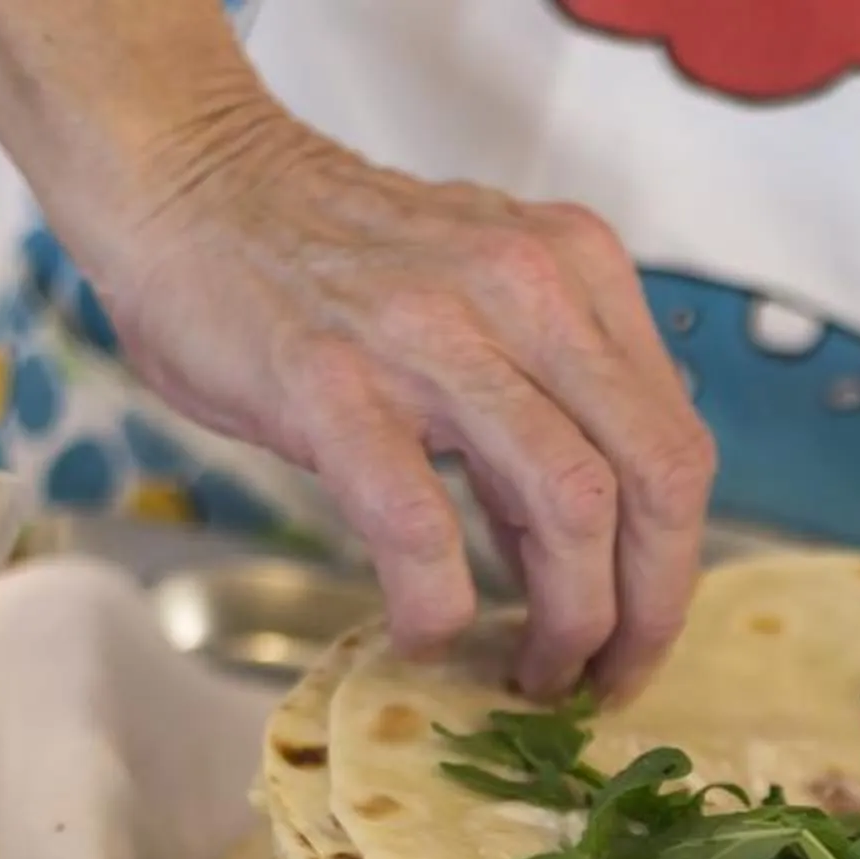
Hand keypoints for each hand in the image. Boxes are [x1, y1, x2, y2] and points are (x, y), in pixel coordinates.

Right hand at [87, 108, 714, 697]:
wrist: (182, 176)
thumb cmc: (327, 257)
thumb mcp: (481, 299)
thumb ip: (547, 403)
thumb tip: (587, 553)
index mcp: (578, 272)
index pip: (676, 443)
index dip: (675, 565)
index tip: (643, 633)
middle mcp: (527, 290)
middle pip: (654, 479)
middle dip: (649, 608)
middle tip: (607, 680)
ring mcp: (433, 336)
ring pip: (570, 505)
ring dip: (567, 620)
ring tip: (532, 674)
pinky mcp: (336, 387)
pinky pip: (423, 526)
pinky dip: (438, 606)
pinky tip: (424, 634)